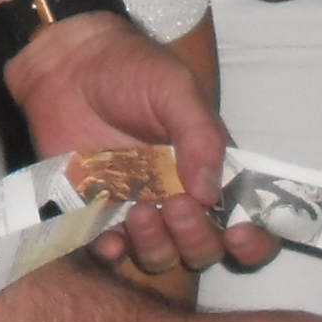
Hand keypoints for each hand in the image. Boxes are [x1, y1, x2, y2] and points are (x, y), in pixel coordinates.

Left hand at [3, 10, 276, 276]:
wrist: (68, 65)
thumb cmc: (130, 70)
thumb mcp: (175, 90)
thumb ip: (200, 136)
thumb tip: (211, 193)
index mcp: (209, 169)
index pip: (246, 219)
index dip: (252, 240)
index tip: (239, 234)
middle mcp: (179, 197)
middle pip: (204, 248)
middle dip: (196, 238)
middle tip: (176, 206)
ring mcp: (138, 208)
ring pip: (160, 256)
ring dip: (157, 246)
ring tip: (140, 212)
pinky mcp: (97, 212)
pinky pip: (110, 250)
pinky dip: (113, 253)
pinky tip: (110, 240)